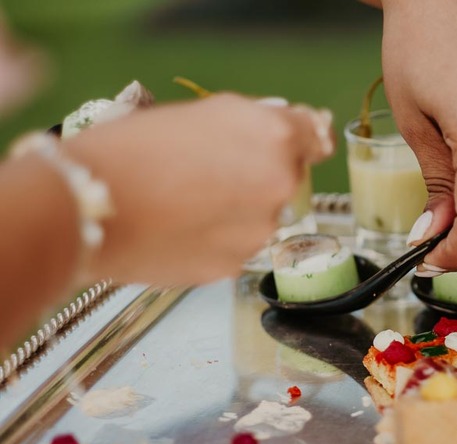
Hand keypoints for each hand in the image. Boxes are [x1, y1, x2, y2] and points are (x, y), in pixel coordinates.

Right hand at [62, 93, 332, 283]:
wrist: (89, 205)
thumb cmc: (133, 148)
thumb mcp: (201, 113)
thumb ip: (253, 124)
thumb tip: (288, 133)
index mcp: (275, 137)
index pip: (316, 138)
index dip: (299, 140)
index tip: (292, 144)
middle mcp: (279, 184)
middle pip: (285, 178)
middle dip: (258, 175)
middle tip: (207, 172)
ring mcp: (261, 229)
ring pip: (260, 216)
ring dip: (235, 211)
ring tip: (182, 202)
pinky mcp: (237, 264)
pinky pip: (235, 246)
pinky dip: (214, 239)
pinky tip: (177, 227)